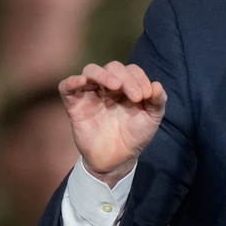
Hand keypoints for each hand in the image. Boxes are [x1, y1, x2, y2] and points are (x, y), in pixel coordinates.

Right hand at [58, 61, 166, 186]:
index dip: (140, 78)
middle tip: (136, 97)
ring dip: (103, 74)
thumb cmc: (135, 135)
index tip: (147, 96)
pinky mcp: (75, 105)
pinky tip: (81, 81)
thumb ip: (158, 101)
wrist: (118, 159)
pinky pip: (66, 87)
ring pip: (91, 71)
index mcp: (127, 86)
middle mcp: (108, 87)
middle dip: (126, 78)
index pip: (131, 70)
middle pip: (113, 67)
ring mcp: (91, 94)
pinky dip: (72, 81)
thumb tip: (157, 85)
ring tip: (116, 86)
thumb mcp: (152, 118)